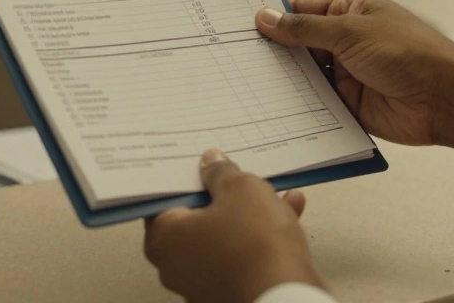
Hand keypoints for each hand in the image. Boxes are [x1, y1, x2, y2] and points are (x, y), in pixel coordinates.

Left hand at [144, 150, 322, 302]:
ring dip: (250, 214)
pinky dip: (260, 237)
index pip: (164, 199)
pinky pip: (241, 256)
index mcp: (164, 238)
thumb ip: (222, 172)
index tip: (201, 164)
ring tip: (276, 192)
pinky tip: (289, 213)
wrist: (285, 298)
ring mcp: (202, 284)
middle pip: (197, 218)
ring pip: (224, 237)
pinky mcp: (229, 293)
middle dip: (224, 195)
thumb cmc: (254, 245)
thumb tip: (211, 164)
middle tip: (239, 175)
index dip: (186, 178)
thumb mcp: (241, 189)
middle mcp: (176, 266)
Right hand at [257, 0, 453, 167]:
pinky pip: (316, 105)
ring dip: (283, 81)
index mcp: (351, 12)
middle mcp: (347, 42)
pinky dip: (298, 107)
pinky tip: (269, 108)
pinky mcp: (349, 106)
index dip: (273, 16)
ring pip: (305, 77)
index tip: (239, 23)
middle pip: (299, 46)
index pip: (302, 10)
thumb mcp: (350, 32)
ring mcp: (348, 75)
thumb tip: (265, 18)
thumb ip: (304, 29)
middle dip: (272, 52)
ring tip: (242, 82)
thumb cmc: (409, 53)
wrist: (445, 99)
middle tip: (232, 55)